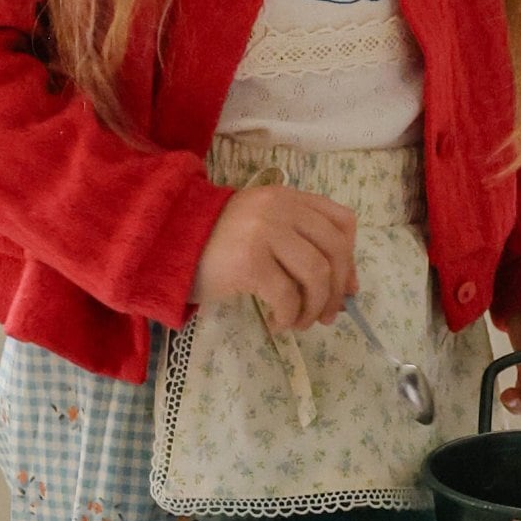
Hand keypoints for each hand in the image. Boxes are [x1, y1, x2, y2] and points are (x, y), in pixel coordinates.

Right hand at [191, 184, 356, 332]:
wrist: (169, 244)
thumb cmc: (218, 242)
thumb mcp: (263, 227)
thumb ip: (300, 242)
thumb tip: (346, 287)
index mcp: (288, 197)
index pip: (341, 221)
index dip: (350, 258)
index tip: (345, 288)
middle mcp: (280, 208)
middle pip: (335, 250)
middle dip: (337, 290)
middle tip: (327, 316)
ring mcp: (265, 232)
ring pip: (317, 274)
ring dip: (314, 308)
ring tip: (300, 322)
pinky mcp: (250, 261)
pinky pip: (287, 296)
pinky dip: (289, 317)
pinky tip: (277, 322)